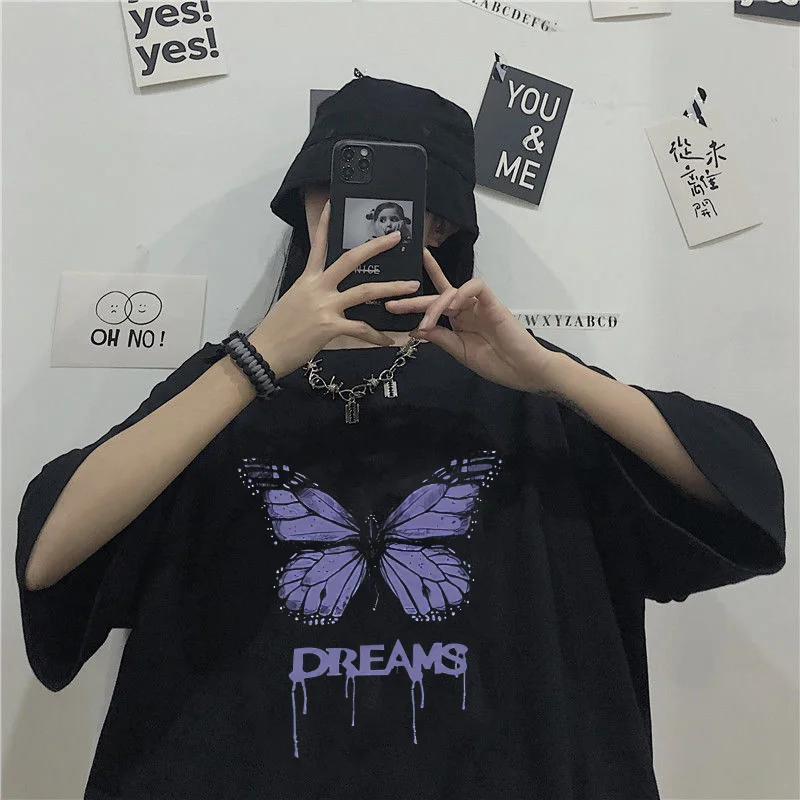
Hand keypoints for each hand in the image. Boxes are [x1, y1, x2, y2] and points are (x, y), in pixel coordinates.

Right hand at [250, 201, 419, 378]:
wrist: (265, 352)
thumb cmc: (278, 330)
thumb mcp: (294, 303)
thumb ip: (313, 294)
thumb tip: (328, 294)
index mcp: (307, 280)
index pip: (318, 245)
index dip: (326, 224)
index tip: (333, 204)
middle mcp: (317, 287)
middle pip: (350, 259)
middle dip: (376, 247)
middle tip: (396, 238)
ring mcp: (324, 306)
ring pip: (365, 290)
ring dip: (392, 288)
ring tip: (412, 286)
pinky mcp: (330, 326)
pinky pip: (360, 328)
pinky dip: (376, 336)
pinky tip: (388, 341)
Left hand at [385, 248, 557, 392]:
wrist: (522, 371)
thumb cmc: (496, 363)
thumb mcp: (459, 351)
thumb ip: (439, 337)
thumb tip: (415, 328)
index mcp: (458, 321)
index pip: (433, 306)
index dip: (414, 303)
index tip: (391, 307)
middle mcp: (467, 309)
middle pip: (438, 296)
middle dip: (414, 300)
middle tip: (393, 303)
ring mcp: (479, 304)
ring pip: (453, 291)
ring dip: (436, 304)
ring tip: (428, 321)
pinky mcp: (493, 302)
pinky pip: (475, 286)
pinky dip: (461, 293)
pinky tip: (452, 306)